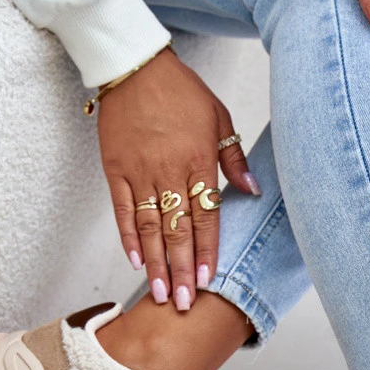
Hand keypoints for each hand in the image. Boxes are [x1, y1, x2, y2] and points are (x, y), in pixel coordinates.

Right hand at [97, 47, 259, 309]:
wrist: (135, 66)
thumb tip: (253, 190)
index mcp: (198, 161)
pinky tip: (135, 259)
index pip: (205, 215)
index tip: (207, 278)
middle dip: (181, 269)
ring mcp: (140, 172)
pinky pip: (122, 209)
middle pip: (177, 230)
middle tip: (184, 302)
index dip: (206, 249)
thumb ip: (234, 158)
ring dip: (155, 263)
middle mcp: (169, 171)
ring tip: (160, 292)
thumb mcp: (219, 118)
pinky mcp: (116, 169)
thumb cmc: (181, 91)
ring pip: (150, 226)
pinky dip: (128, 236)